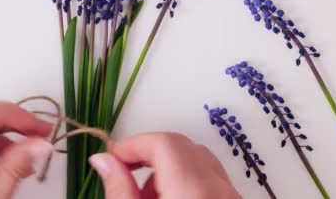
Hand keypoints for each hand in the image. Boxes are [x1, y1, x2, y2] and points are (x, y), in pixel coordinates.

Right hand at [89, 133, 240, 198]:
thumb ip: (119, 189)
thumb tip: (102, 160)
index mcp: (192, 190)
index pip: (163, 142)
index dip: (132, 144)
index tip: (111, 159)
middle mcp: (220, 190)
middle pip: (183, 148)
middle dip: (149, 157)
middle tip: (124, 178)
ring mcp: (233, 198)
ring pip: (200, 164)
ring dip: (168, 172)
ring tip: (144, 198)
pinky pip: (213, 183)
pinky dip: (188, 185)